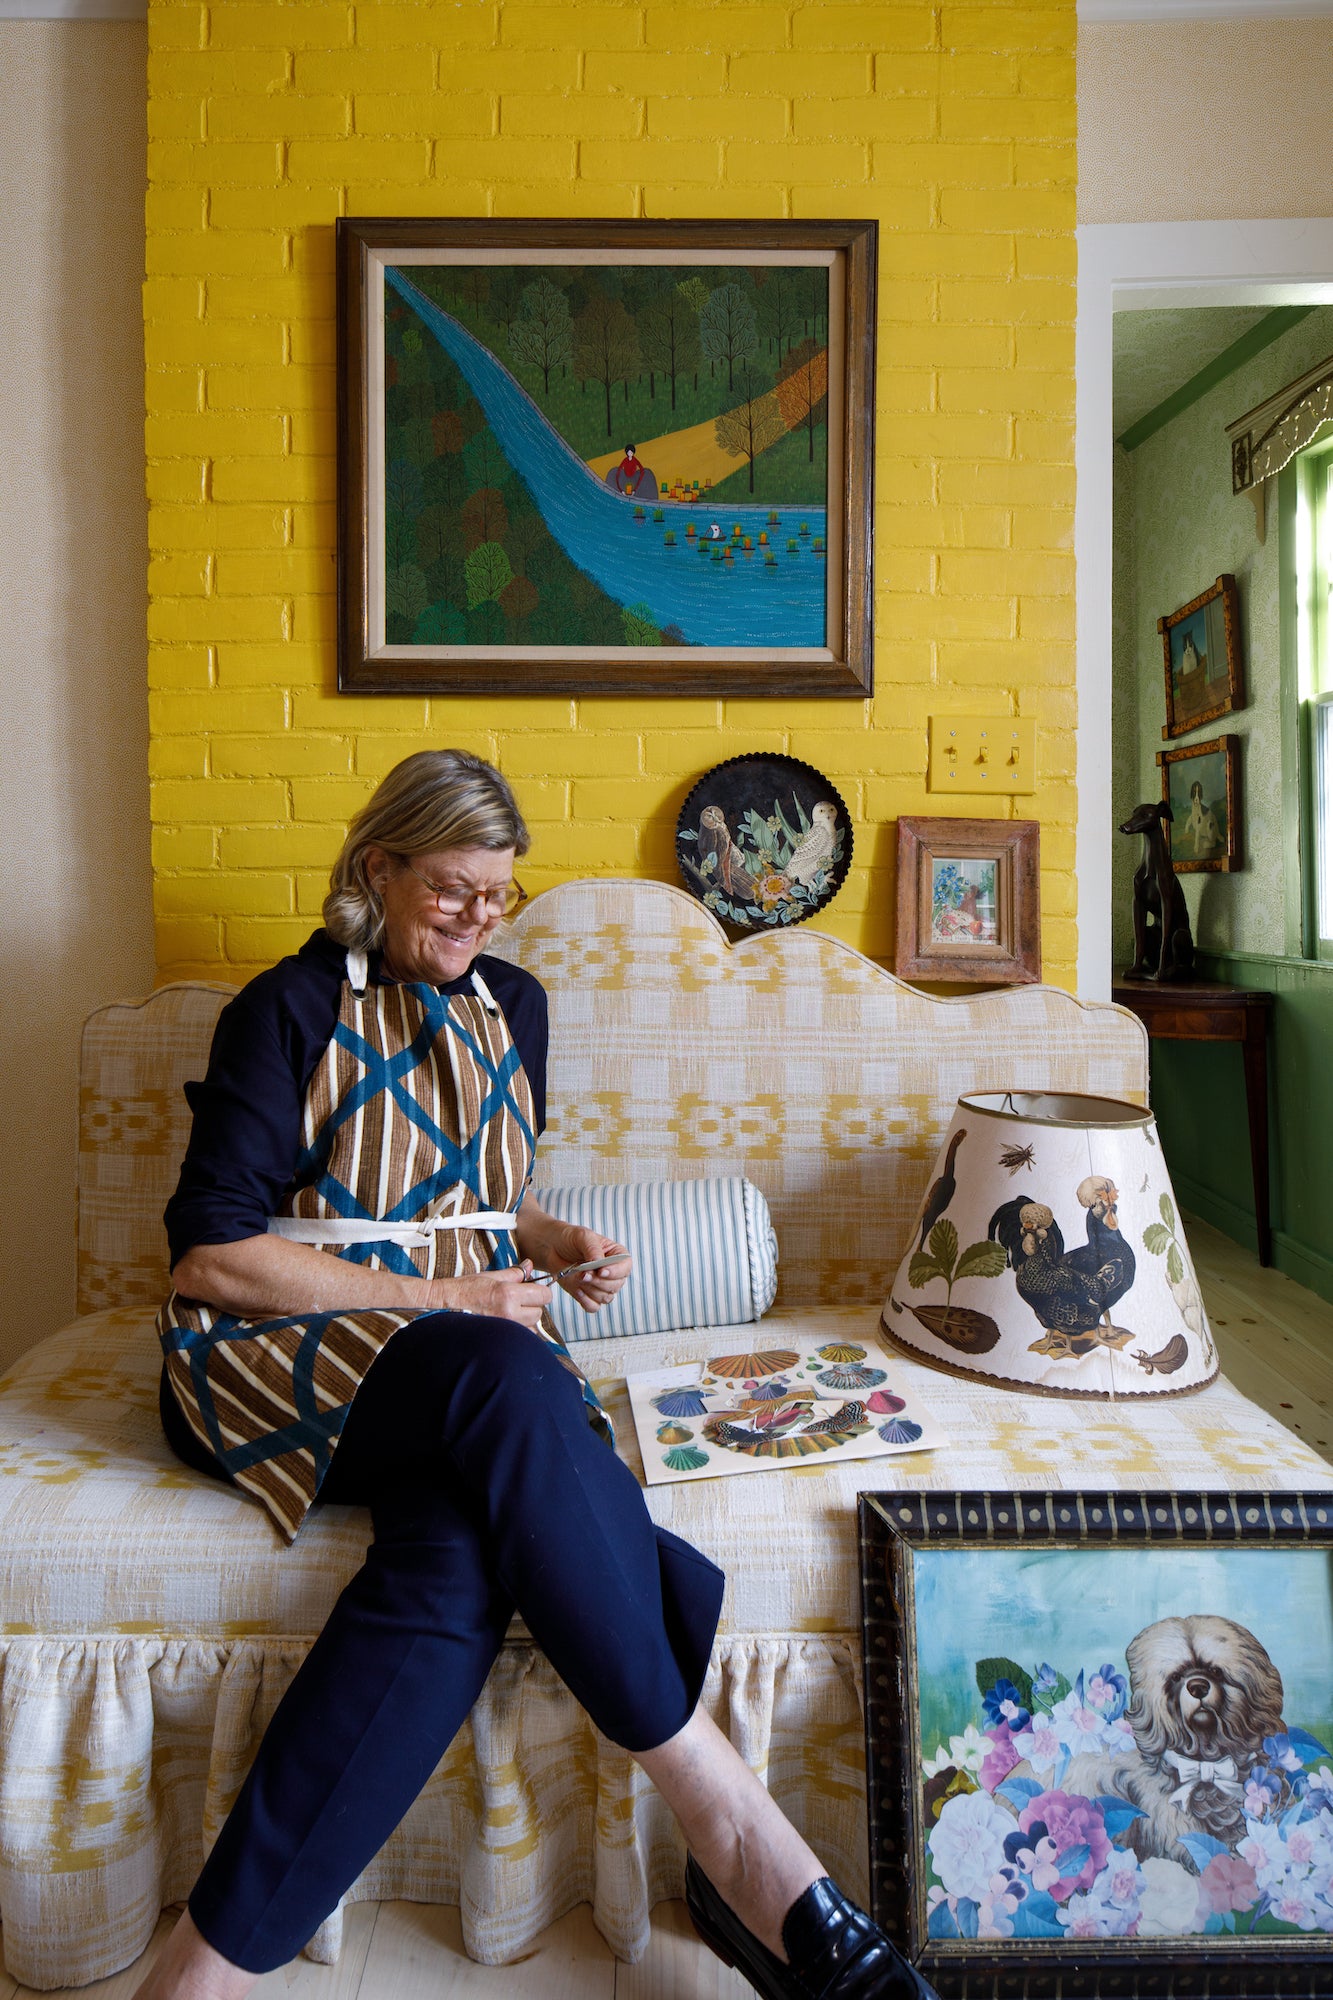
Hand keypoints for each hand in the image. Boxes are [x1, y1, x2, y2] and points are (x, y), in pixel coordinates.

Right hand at [428, 1264, 551, 1328]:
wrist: (444, 1307)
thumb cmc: (463, 1291)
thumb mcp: (490, 1276)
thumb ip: (514, 1273)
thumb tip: (529, 1265)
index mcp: (508, 1294)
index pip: (544, 1295)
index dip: (540, 1291)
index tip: (533, 1290)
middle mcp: (510, 1314)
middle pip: (539, 1312)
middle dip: (532, 1306)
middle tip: (517, 1301)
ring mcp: (505, 1329)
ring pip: (532, 1327)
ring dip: (526, 1320)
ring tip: (509, 1313)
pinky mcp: (500, 1341)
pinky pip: (521, 1338)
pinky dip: (518, 1332)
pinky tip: (506, 1324)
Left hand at [551, 1226, 631, 1314]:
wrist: (552, 1248)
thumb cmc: (570, 1239)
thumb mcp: (582, 1236)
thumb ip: (592, 1248)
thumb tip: (598, 1262)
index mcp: (616, 1255)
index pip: (625, 1267)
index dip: (616, 1272)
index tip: (601, 1271)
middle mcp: (612, 1273)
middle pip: (616, 1285)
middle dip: (599, 1281)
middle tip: (583, 1274)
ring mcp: (601, 1286)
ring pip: (606, 1297)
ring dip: (591, 1290)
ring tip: (577, 1277)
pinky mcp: (588, 1296)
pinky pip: (593, 1307)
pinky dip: (585, 1301)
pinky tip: (577, 1289)